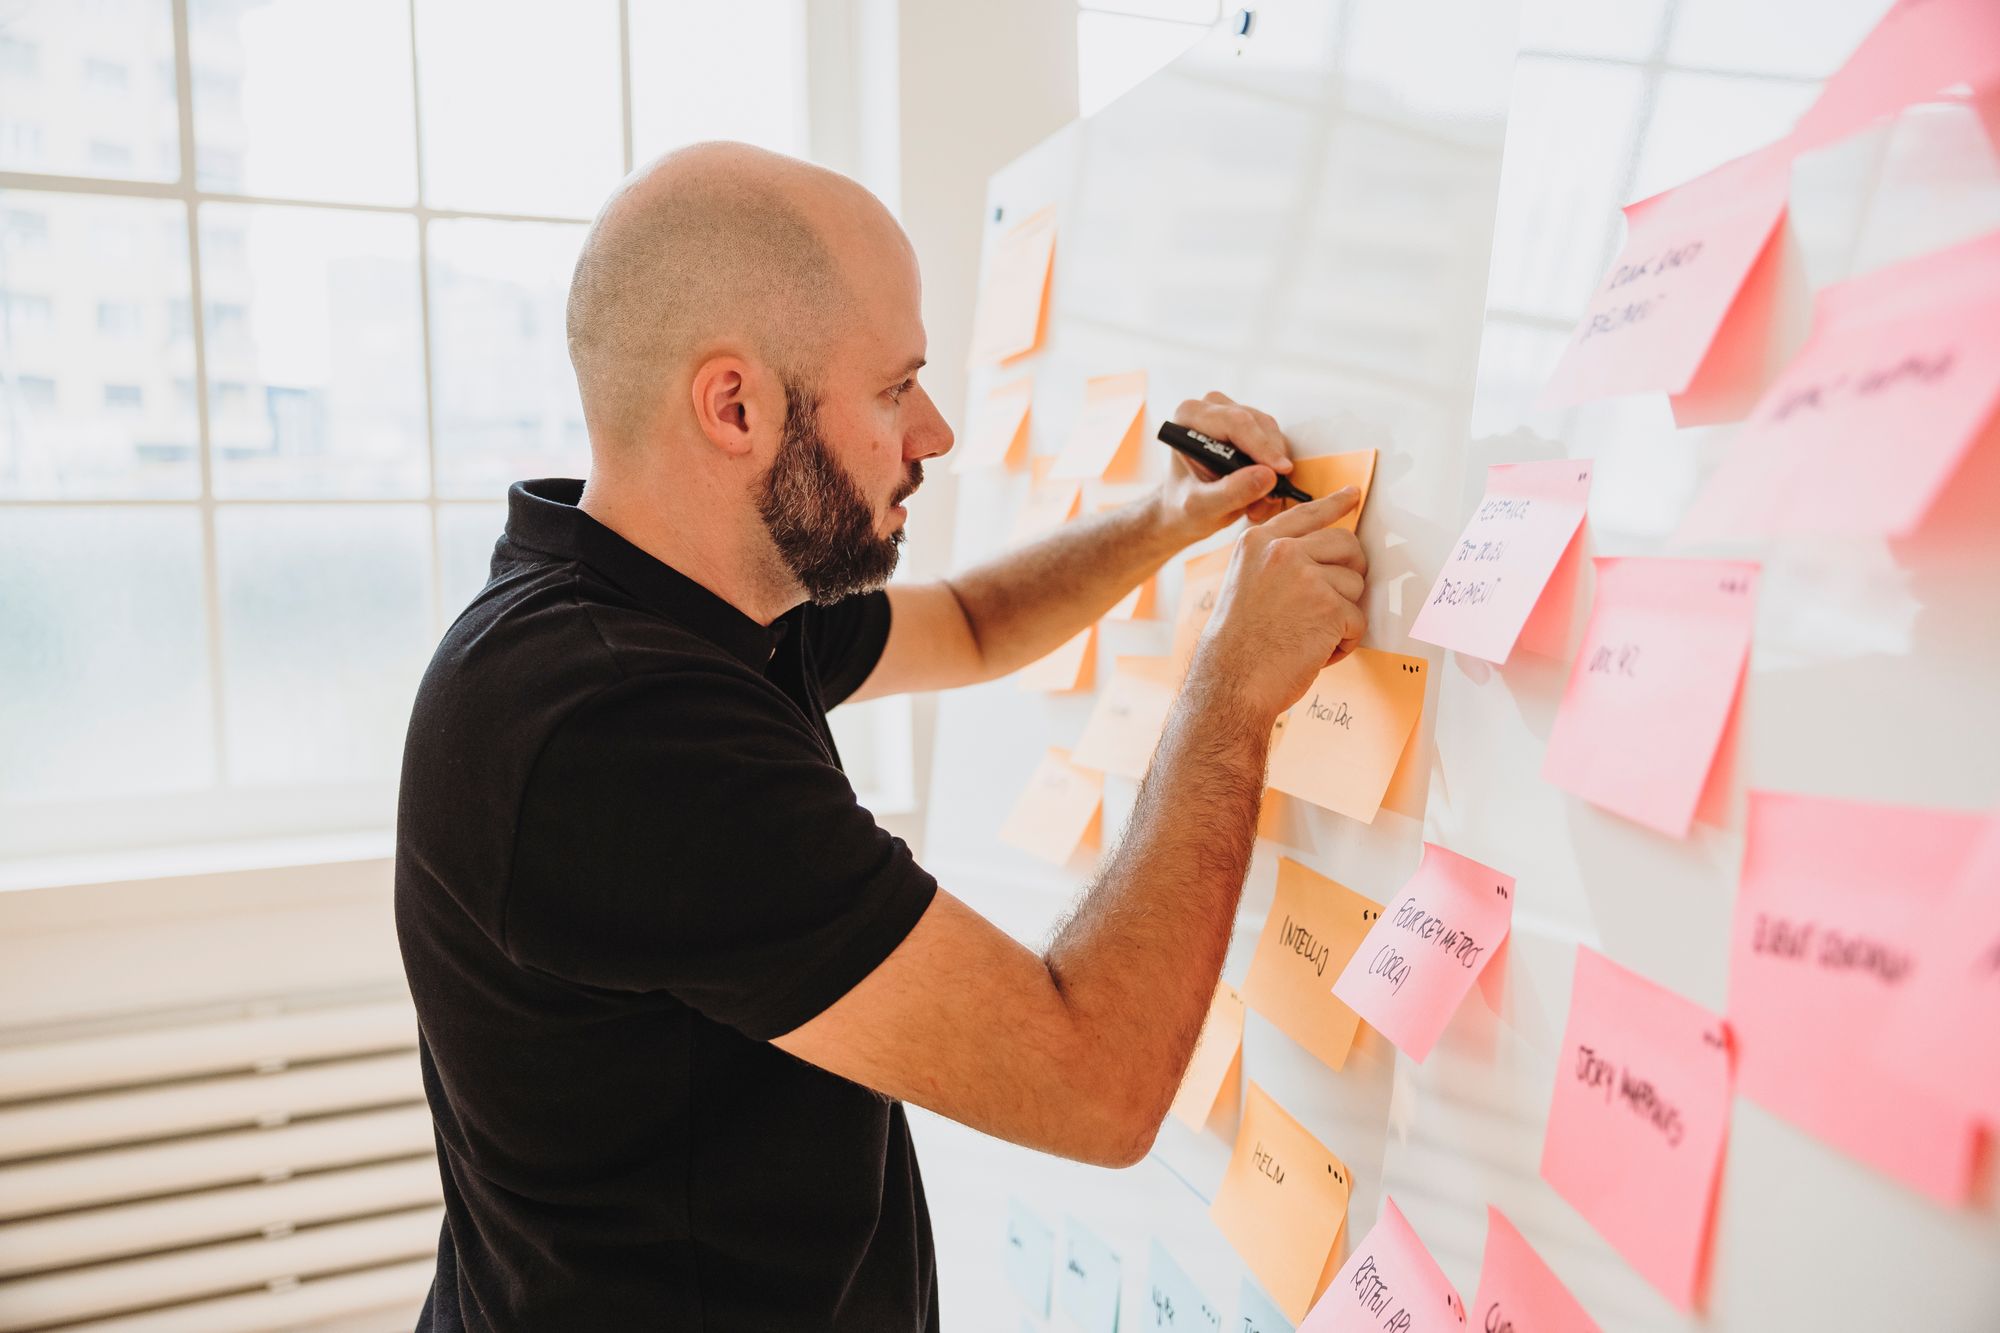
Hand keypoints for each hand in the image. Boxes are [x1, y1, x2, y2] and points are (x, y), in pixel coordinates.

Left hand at [1155, 391, 1296, 544]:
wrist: (1184, 511)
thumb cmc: (1184, 507)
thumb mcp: (1202, 508)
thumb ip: (1231, 492)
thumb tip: (1268, 475)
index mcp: (1189, 416)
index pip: (1235, 423)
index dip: (1261, 446)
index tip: (1281, 472)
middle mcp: (1210, 406)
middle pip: (1257, 424)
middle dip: (1269, 463)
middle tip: (1268, 500)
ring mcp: (1232, 411)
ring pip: (1271, 433)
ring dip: (1274, 469)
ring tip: (1259, 504)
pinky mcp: (1250, 423)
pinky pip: (1275, 440)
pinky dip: (1275, 468)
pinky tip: (1262, 494)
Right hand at [1188, 486, 1368, 720]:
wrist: (1231, 681)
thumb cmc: (1237, 644)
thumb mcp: (1245, 583)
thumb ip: (1277, 562)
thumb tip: (1323, 556)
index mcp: (1258, 543)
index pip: (1306, 513)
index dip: (1335, 504)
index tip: (1353, 494)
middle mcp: (1282, 551)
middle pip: (1346, 544)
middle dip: (1350, 573)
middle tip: (1335, 601)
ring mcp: (1307, 576)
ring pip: (1355, 585)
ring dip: (1342, 616)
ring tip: (1309, 636)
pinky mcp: (1330, 606)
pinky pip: (1358, 620)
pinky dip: (1344, 643)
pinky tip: (1315, 653)